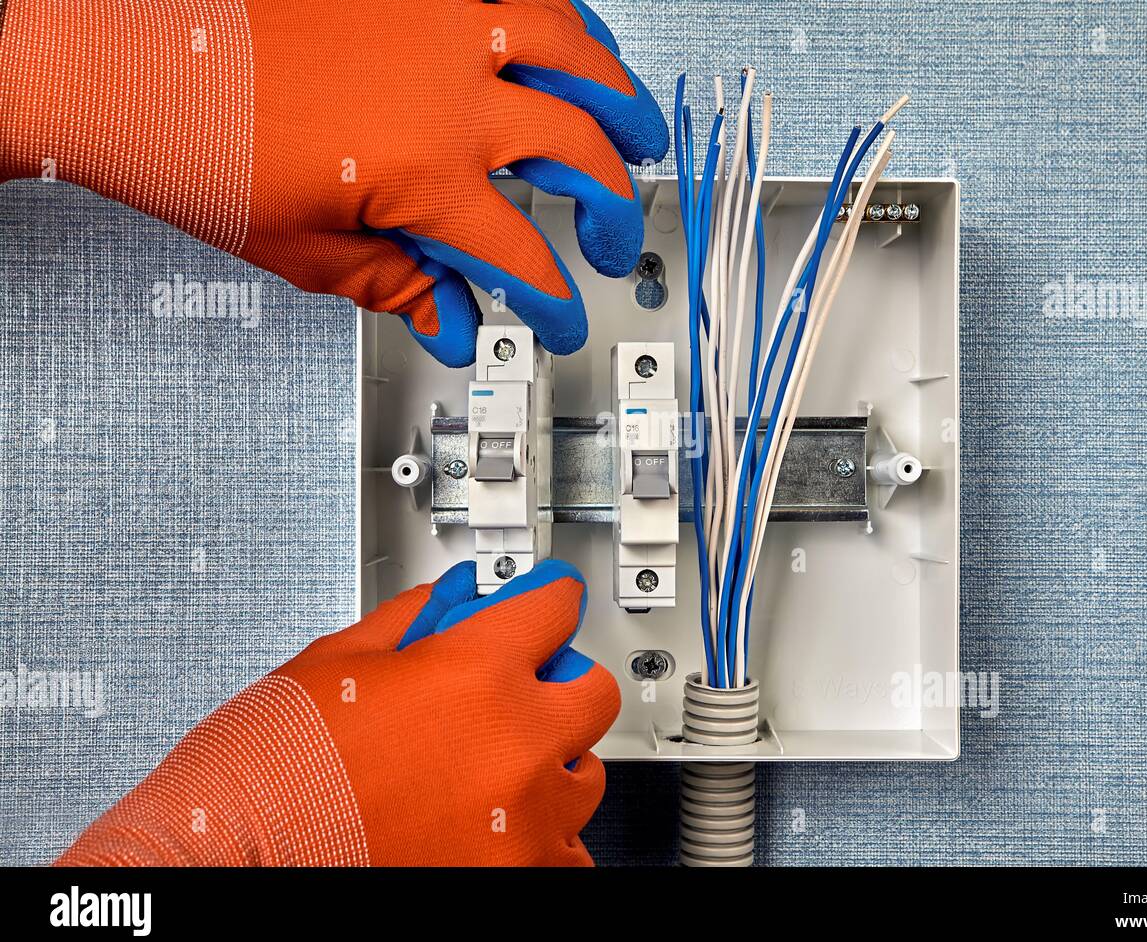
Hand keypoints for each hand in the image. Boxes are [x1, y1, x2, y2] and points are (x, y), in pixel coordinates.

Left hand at [0, 0, 667, 365]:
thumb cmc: (194, 140)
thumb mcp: (305, 249)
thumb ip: (401, 286)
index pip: (522, 255)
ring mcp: (442, 20)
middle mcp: (451, 91)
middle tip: (613, 233)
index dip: (553, 301)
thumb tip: (455, 323)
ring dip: (620, 99)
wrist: (122, 49)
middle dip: (612, 205)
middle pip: (578, 153)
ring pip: (574, 52)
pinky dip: (563, 21)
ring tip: (641, 128)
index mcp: (425, 174)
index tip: (558, 318)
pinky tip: (572, 41)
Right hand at [57, 560, 619, 865]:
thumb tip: (451, 599)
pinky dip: (536, 835)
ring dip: (548, 762)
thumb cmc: (268, 772)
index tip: (544, 603)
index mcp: (475, 673)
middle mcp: (516, 745)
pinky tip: (486, 824)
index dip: (543, 599)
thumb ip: (411, 620)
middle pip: (593, 689)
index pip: (556, 607)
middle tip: (515, 690)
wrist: (225, 862)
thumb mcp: (334, 661)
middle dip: (556, 682)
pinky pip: (566, 850)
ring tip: (484, 769)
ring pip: (583, 775)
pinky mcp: (518, 880)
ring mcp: (524, 822)